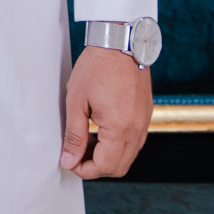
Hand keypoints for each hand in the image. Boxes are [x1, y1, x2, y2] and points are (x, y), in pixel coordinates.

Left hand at [60, 46, 151, 178]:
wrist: (119, 44)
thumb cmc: (97, 67)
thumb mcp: (76, 101)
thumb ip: (74, 135)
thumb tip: (68, 160)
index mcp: (120, 128)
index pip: (104, 167)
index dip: (83, 169)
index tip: (69, 160)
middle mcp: (137, 130)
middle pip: (118, 168)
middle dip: (95, 167)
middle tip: (76, 153)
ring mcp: (144, 124)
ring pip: (127, 157)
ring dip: (107, 156)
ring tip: (86, 140)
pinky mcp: (145, 116)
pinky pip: (133, 143)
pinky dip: (117, 145)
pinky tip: (100, 131)